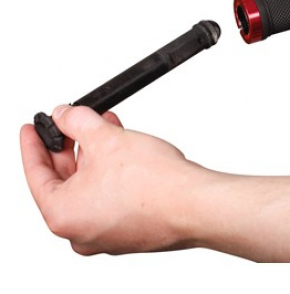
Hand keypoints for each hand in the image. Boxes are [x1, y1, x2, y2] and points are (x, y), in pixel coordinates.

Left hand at [20, 105, 211, 254]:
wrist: (196, 204)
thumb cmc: (155, 185)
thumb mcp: (107, 139)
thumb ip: (77, 122)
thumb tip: (66, 115)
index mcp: (63, 215)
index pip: (36, 174)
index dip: (33, 144)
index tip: (33, 128)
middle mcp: (81, 232)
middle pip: (65, 182)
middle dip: (71, 147)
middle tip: (72, 124)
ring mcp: (107, 235)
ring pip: (91, 189)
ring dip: (96, 158)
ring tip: (106, 130)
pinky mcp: (131, 231)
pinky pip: (111, 199)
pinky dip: (112, 175)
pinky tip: (123, 152)